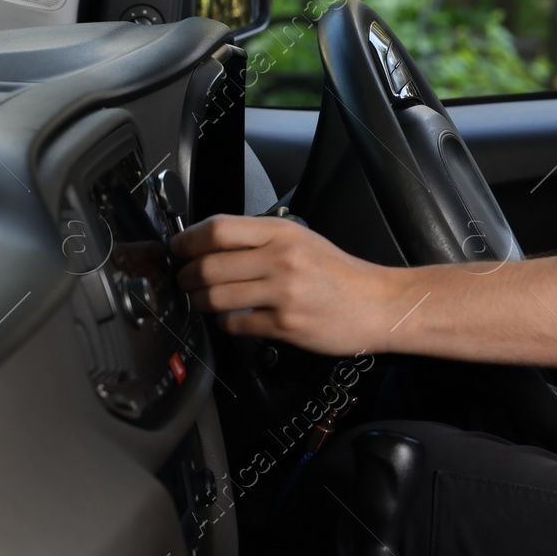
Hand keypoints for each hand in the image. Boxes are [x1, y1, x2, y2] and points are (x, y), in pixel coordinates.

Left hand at [171, 215, 406, 356]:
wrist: (378, 304)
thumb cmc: (340, 274)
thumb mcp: (304, 240)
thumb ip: (261, 240)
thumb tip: (212, 245)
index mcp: (284, 233)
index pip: (219, 229)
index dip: (188, 240)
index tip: (178, 249)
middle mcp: (282, 259)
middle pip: (209, 265)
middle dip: (186, 276)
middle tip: (184, 281)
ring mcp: (283, 294)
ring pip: (216, 297)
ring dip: (200, 301)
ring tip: (201, 301)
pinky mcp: (285, 326)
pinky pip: (236, 325)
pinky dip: (226, 323)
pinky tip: (232, 319)